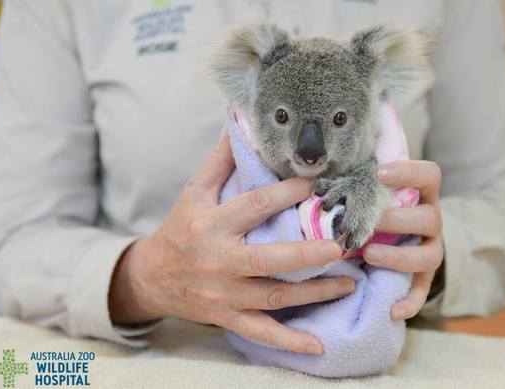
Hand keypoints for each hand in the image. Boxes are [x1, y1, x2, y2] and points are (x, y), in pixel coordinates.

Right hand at [109, 135, 354, 353]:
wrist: (153, 276)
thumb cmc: (181, 226)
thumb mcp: (195, 190)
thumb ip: (221, 160)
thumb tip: (242, 122)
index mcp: (212, 224)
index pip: (254, 206)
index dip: (286, 193)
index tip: (319, 183)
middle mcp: (219, 261)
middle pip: (265, 259)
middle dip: (305, 254)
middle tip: (341, 245)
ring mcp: (224, 294)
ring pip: (272, 297)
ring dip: (313, 293)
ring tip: (351, 282)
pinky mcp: (228, 317)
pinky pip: (261, 332)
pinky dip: (289, 342)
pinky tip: (319, 346)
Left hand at [363, 160, 443, 320]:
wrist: (399, 235)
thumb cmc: (375, 208)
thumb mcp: (371, 193)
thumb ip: (356, 186)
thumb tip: (313, 184)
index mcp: (421, 195)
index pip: (429, 175)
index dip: (410, 172)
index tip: (379, 173)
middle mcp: (432, 220)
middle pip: (430, 218)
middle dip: (397, 221)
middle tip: (368, 222)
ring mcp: (431, 248)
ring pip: (430, 255)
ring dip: (399, 257)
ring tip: (369, 255)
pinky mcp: (425, 276)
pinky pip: (423, 291)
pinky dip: (410, 302)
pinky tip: (392, 311)